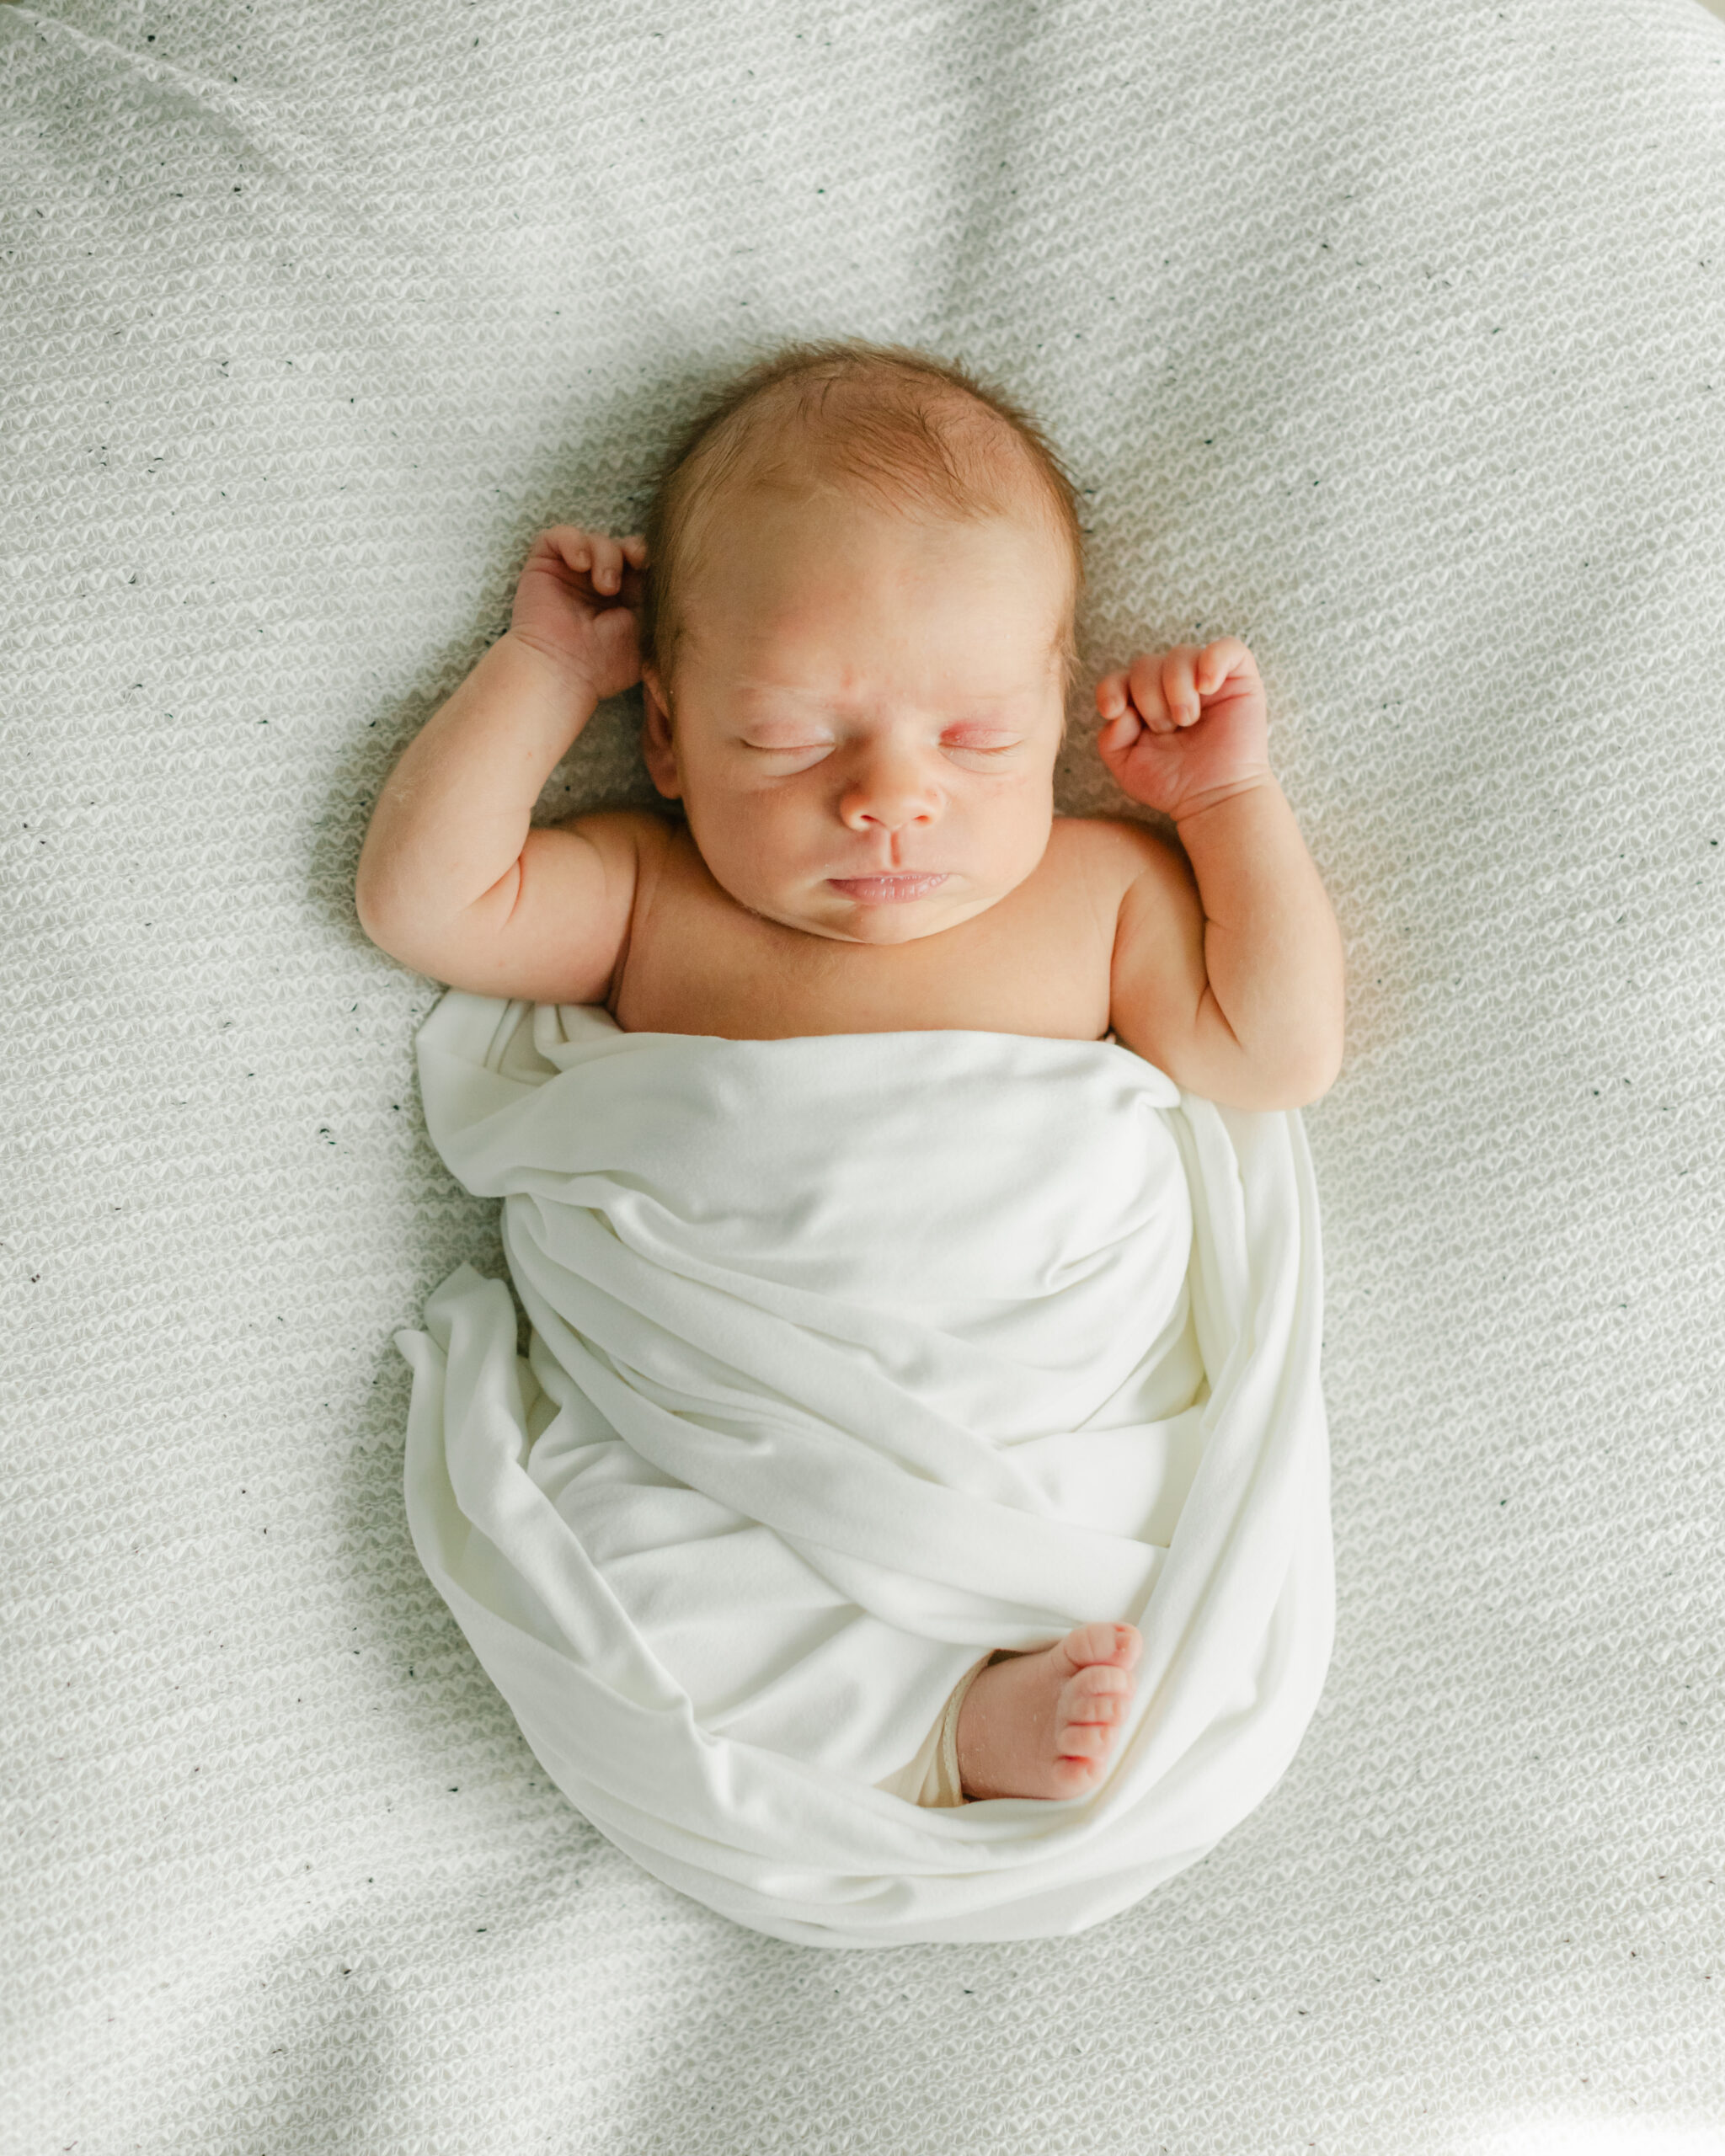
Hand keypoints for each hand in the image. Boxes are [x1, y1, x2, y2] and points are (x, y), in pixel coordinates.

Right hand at [508, 525, 647, 701]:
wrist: (564, 672)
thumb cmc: (606, 664)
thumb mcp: (647, 633)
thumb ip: (660, 606)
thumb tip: (677, 582)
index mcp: (625, 599)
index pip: (642, 566)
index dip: (651, 559)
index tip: (656, 566)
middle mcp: (598, 584)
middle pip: (622, 546)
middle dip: (633, 549)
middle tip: (637, 561)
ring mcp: (571, 574)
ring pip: (595, 540)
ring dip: (606, 556)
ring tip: (605, 587)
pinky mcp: (544, 566)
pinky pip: (558, 536)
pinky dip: (572, 542)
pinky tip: (580, 564)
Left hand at [1094, 638, 1270, 822]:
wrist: (1214, 799)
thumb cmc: (1174, 784)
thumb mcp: (1128, 766)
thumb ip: (1110, 738)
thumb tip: (1120, 710)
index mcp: (1143, 702)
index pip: (1119, 677)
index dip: (1111, 688)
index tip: (1114, 710)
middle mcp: (1172, 685)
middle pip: (1146, 664)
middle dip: (1149, 698)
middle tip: (1167, 729)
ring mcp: (1205, 679)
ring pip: (1180, 654)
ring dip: (1177, 689)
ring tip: (1187, 720)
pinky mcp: (1239, 678)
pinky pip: (1228, 647)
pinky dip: (1213, 661)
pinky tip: (1207, 687)